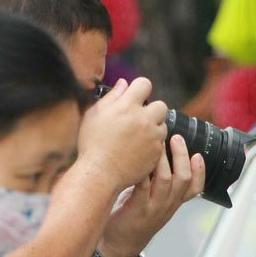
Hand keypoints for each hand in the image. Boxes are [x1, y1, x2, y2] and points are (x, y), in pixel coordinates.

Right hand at [77, 77, 168, 193]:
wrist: (100, 174)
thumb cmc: (92, 144)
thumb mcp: (94, 115)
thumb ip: (111, 97)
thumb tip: (123, 83)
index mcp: (127, 106)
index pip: (145, 84)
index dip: (140, 89)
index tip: (135, 96)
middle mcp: (143, 119)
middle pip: (161, 105)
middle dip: (151, 109)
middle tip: (138, 118)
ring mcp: (152, 137)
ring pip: (163, 125)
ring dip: (153, 127)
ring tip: (137, 136)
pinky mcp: (156, 153)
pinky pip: (161, 143)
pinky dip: (153, 144)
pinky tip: (138, 149)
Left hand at [99, 133, 205, 256]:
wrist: (117, 244)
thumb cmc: (132, 218)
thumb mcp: (152, 202)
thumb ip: (157, 183)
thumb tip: (157, 155)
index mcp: (173, 203)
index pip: (196, 188)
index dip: (200, 172)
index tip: (198, 155)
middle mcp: (167, 205)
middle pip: (184, 179)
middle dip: (181, 156)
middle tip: (176, 138)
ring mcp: (153, 207)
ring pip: (166, 180)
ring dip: (162, 158)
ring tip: (156, 143)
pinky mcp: (138, 208)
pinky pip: (143, 185)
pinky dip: (143, 170)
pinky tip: (138, 157)